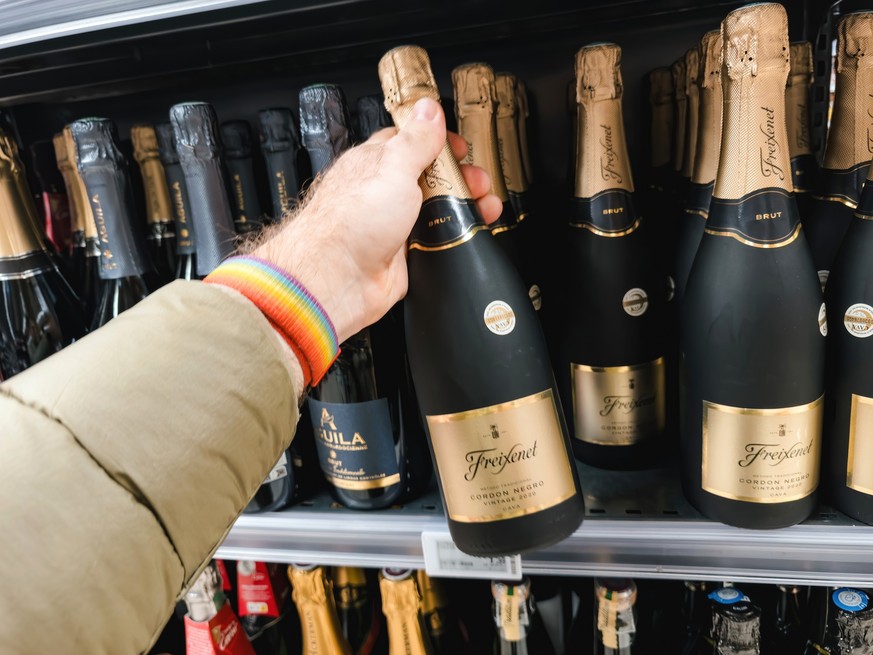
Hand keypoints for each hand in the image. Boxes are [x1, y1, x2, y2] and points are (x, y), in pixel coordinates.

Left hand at [250, 97, 501, 342]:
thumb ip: (415, 140)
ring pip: (438, 210)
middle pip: (432, 177)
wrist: (338, 279)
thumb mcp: (391, 168)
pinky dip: (455, 236)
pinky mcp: (405, 254)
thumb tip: (428, 108)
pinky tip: (468, 232)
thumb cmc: (349, 224)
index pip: (412, 142)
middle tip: (476, 182)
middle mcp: (385, 192)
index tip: (461, 149)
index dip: (440, 143)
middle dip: (460, 178)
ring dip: (464, 207)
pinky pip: (437, 240)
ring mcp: (395, 224)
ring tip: (484, 207)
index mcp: (376, 163)